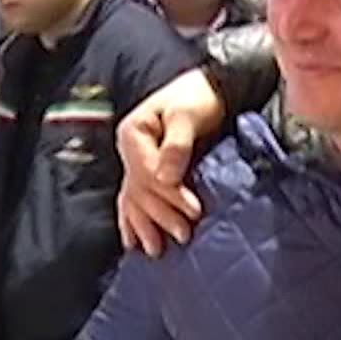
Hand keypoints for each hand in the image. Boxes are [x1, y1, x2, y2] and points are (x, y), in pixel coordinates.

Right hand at [117, 68, 222, 255]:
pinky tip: (132, 242)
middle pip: (142, 190)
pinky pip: (133, 199)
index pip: (147, 173)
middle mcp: (129, 149)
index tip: (194, 209)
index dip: (170, 193)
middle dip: (162, 215)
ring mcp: (136, 162)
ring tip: (157, 250)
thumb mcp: (187, 115)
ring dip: (146, 225)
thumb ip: (177, 145)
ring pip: (135, 199)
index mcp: (133, 133)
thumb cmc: (199, 98)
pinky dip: (133, 221)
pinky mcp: (148, 170)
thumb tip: (167, 178)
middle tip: (184, 235)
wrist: (210, 89)